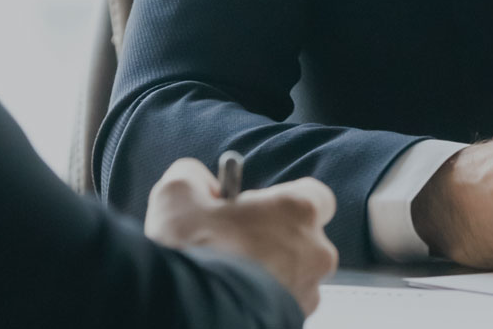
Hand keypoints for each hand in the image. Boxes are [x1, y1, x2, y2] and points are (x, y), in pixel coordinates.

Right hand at [143, 156, 338, 315]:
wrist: (195, 313)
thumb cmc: (195, 253)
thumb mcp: (176, 194)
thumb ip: (194, 177)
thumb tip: (199, 183)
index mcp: (298, 210)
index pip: (315, 196)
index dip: (282, 201)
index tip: (254, 208)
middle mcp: (316, 251)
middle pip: (303, 237)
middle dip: (274, 239)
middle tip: (234, 244)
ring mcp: (309, 291)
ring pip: (294, 273)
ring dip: (270, 271)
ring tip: (231, 274)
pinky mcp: (296, 320)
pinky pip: (284, 302)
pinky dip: (265, 298)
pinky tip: (235, 296)